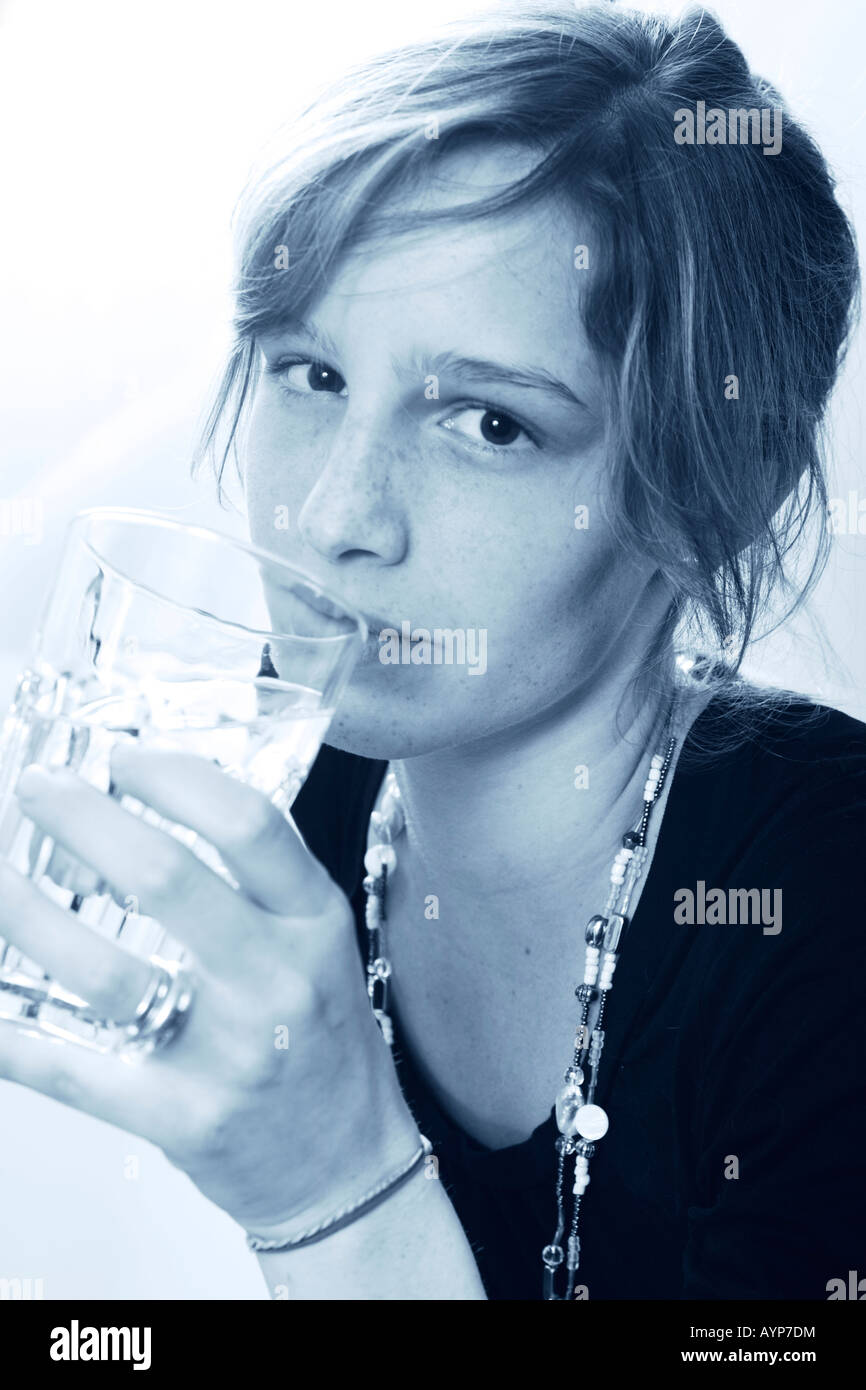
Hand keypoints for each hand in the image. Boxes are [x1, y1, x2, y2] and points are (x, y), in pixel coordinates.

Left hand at [0, 745, 419, 1234]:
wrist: (344, 1164)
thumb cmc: (323, 1040)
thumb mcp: (319, 941)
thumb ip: (261, 879)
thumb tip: (166, 797)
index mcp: (313, 921)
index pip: (247, 823)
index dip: (173, 776)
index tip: (123, 756)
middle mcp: (276, 980)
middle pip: (165, 878)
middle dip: (81, 819)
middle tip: (34, 788)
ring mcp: (227, 1053)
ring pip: (104, 971)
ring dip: (25, 916)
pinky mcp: (179, 1117)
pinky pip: (72, 1068)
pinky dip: (11, 1032)